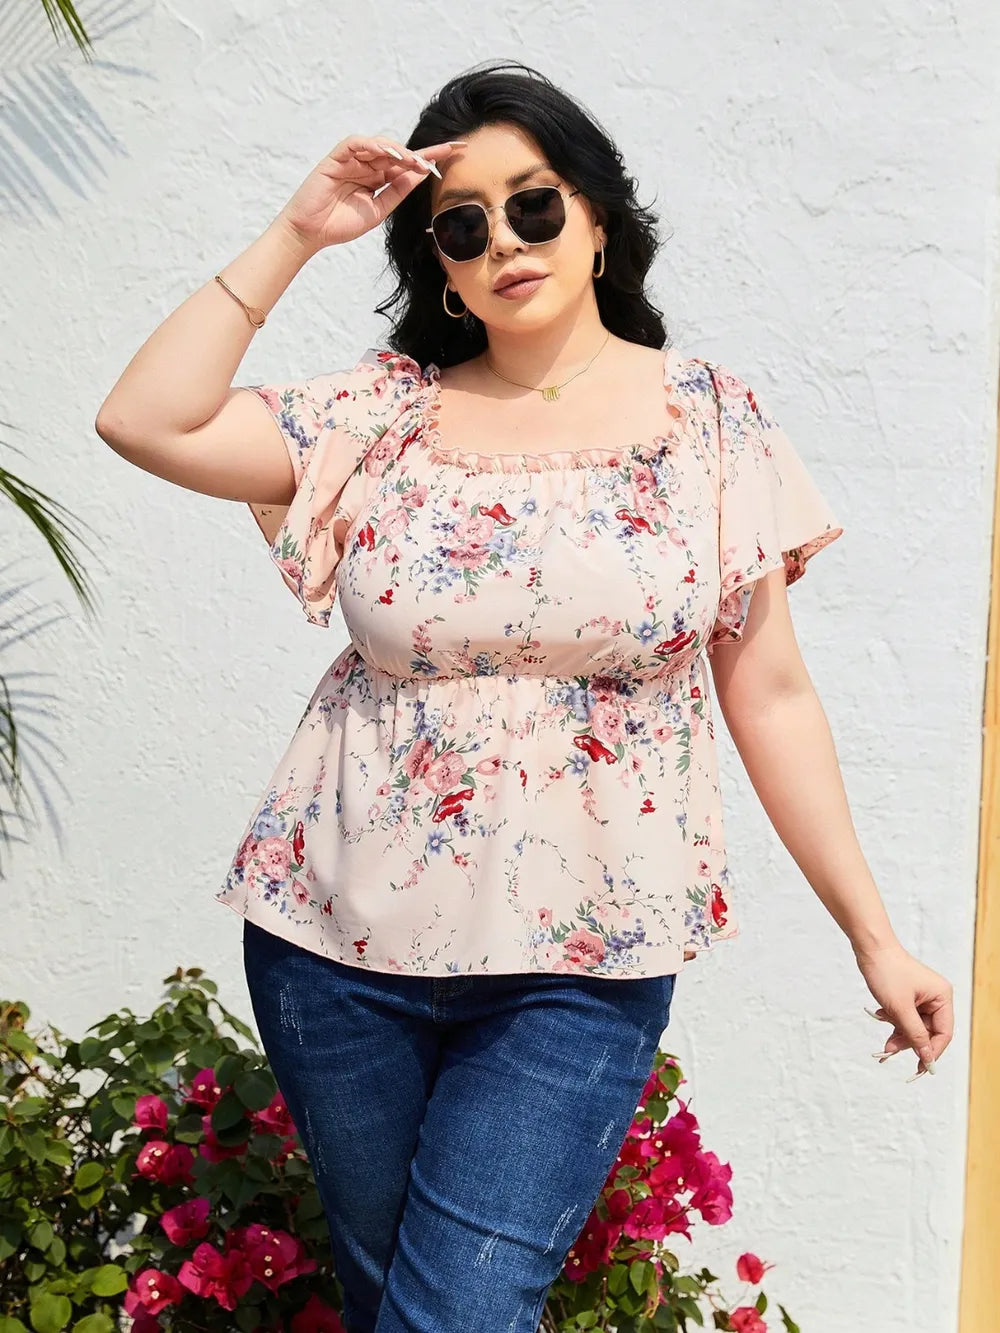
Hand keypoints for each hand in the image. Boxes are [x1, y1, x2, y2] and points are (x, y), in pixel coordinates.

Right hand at [275, 134, 461, 254]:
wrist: (312, 233)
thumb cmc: (341, 224)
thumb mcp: (379, 209)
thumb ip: (398, 190)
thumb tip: (421, 173)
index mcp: (378, 178)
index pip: (407, 164)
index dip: (431, 157)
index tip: (456, 151)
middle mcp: (367, 165)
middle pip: (399, 152)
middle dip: (422, 153)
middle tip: (445, 153)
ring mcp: (353, 159)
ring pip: (382, 146)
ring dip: (401, 151)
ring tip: (417, 161)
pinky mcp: (337, 156)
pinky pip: (358, 143)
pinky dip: (375, 145)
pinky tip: (391, 153)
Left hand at [854, 940, 953, 1080]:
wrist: (869, 947)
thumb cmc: (886, 972)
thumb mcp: (900, 1009)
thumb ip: (915, 1035)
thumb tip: (927, 1058)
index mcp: (942, 997)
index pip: (943, 1033)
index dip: (932, 1051)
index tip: (920, 1068)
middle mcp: (936, 997)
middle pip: (928, 1031)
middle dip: (909, 1042)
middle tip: (889, 1050)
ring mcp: (922, 996)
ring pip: (914, 1025)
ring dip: (899, 1033)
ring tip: (883, 1040)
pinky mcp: (909, 995)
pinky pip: (905, 1016)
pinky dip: (894, 1021)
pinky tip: (881, 1015)